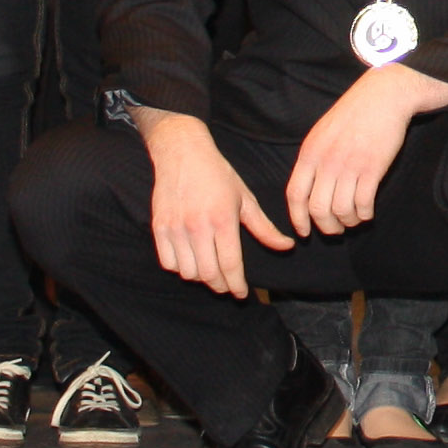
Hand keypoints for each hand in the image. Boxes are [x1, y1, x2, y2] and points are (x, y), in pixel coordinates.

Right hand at [144, 109, 286, 296]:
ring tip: (210, 272)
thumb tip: (287, 246)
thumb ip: (264, 228)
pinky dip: (180, 268)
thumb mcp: (245, 199)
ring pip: (188, 272)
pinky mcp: (159, 227)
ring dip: (201, 278)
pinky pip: (168, 263)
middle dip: (221, 286)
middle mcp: (198, 227)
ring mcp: (176, 228)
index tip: (242, 294)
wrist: (182, 153)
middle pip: (209, 274)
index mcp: (223, 220)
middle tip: (227, 286)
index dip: (238, 285)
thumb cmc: (218, 175)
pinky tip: (190, 261)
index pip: (231, 265)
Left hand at [284, 64, 447, 238]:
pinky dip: (364, 214)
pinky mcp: (372, 168)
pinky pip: (363, 203)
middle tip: (335, 230)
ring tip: (353, 220)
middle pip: (317, 208)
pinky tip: (367, 212)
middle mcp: (327, 161)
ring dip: (347, 222)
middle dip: (326, 226)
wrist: (384, 96)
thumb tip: (308, 188)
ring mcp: (349, 165)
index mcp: (310, 153)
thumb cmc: (355, 113)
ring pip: (341, 210)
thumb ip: (314, 158)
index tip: (305, 231)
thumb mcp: (323, 132)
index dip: (298, 218)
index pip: (295, 195)